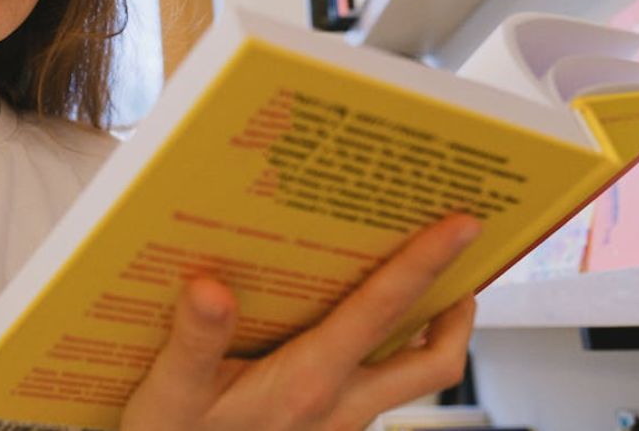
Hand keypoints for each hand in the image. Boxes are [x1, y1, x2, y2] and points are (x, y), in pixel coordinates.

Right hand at [119, 214, 481, 430]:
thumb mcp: (172, 392)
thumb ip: (194, 341)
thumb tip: (210, 289)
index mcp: (307, 384)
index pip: (380, 313)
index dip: (423, 265)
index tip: (460, 228)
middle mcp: (338, 405)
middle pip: (432, 361)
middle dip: (458, 310)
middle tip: (466, 261)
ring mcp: (338, 422)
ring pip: (411, 377)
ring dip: (431, 334)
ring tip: (426, 287)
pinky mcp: (326, 428)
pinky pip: (379, 386)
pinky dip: (390, 351)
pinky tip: (359, 326)